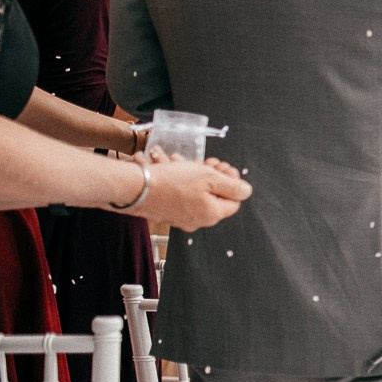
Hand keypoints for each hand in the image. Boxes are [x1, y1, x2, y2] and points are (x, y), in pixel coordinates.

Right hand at [133, 156, 251, 230]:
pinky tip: (173, 166)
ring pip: (195, 192)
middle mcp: (198, 220)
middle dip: (213, 175)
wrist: (135, 188)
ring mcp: (181, 217)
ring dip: (195, 174)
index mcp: (212, 213)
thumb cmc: (171, 182)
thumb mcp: (209, 178)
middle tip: (209, 162)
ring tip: (187, 161)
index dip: (232, 182)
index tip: (224, 168)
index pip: (234, 200)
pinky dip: (180, 180)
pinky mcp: (167, 211)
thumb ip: (232, 186)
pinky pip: (179, 194)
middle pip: (215, 195)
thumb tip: (246, 191)